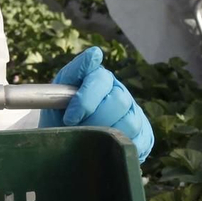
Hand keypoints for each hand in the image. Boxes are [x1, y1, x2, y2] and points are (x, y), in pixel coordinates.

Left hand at [39, 46, 153, 161]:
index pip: (100, 80)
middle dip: (94, 119)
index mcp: (100, 78)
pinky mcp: (142, 134)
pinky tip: (105, 147)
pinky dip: (120, 145)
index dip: (85, 100)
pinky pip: (138, 140)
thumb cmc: (63, 114)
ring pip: (130, 122)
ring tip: (88, 141)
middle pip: (118, 101)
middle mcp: (120, 92)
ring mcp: (133, 113)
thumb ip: (73, 73)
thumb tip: (96, 54)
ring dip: (106, 134)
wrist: (70, 139)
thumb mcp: (59, 94)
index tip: (70, 117)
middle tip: (77, 131)